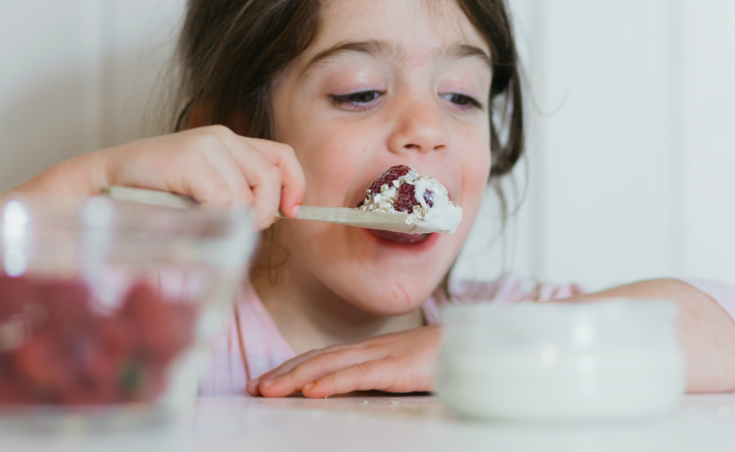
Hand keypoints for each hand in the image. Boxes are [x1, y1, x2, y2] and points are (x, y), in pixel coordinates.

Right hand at [17, 125, 305, 229]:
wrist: (99, 183)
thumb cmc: (152, 193)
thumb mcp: (203, 188)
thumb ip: (236, 191)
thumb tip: (276, 215)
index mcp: (229, 140)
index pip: (282, 156)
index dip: (294, 184)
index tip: (291, 211)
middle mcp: (222, 137)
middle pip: (270, 178)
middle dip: (263, 212)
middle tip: (242, 228)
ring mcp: (205, 145)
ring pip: (248, 194)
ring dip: (237, 220)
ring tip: (209, 223)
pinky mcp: (190, 159)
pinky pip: (224, 200)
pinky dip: (216, 218)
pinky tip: (195, 218)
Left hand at [246, 325, 440, 397]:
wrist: (481, 344)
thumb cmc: (451, 358)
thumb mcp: (410, 369)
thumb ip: (385, 376)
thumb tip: (362, 390)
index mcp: (373, 350)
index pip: (324, 356)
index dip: (293, 366)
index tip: (266, 380)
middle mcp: (372, 348)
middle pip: (318, 357)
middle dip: (283, 372)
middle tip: (253, 387)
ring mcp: (384, 355)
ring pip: (329, 363)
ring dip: (295, 376)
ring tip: (269, 390)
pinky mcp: (397, 367)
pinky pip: (358, 375)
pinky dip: (331, 382)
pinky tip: (310, 391)